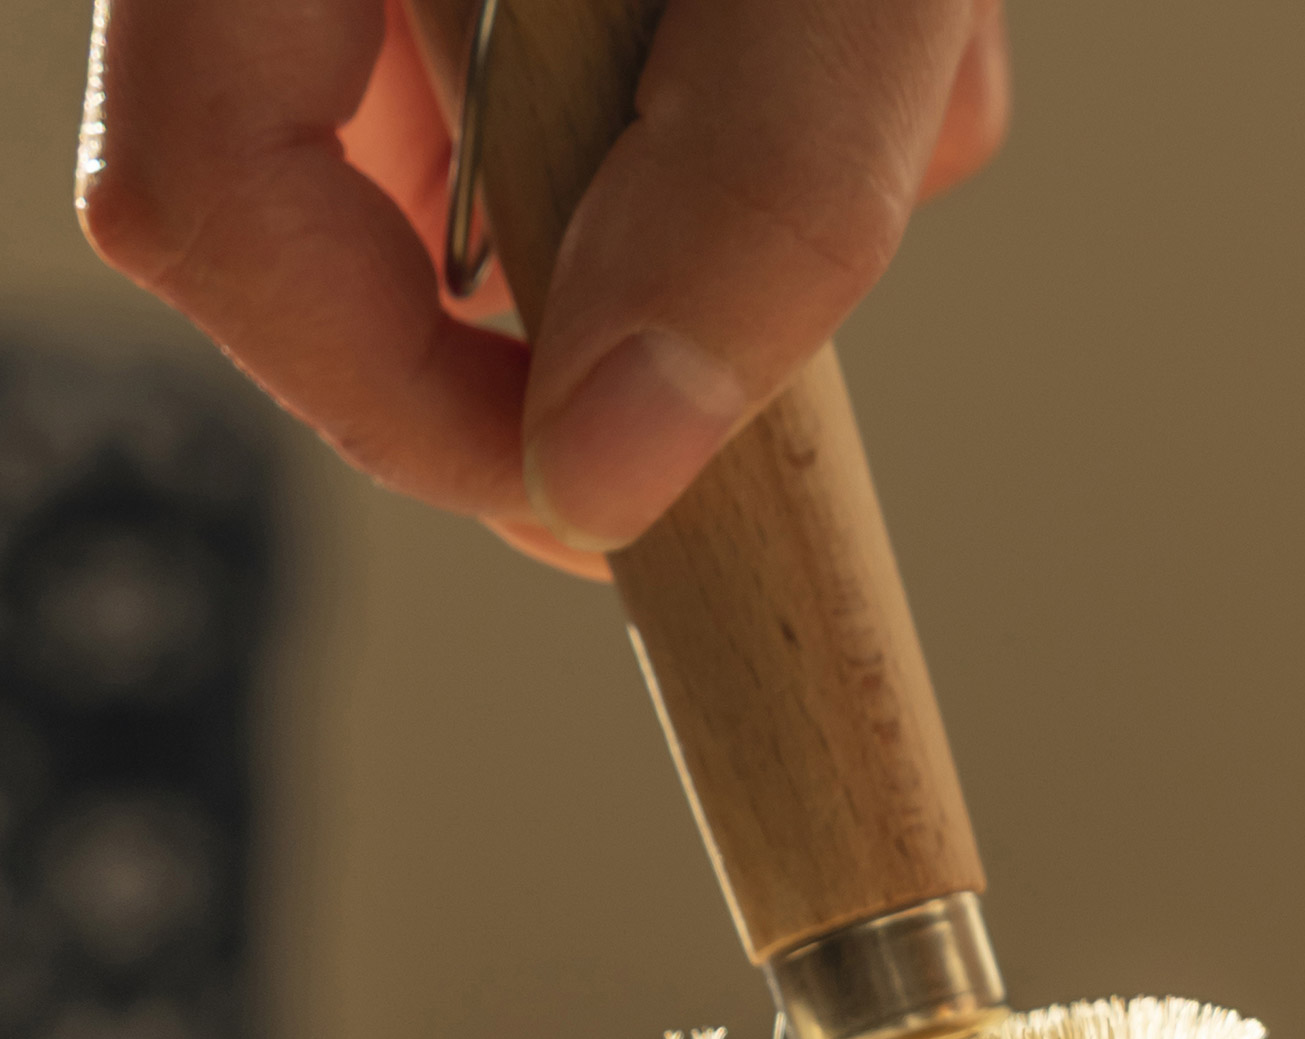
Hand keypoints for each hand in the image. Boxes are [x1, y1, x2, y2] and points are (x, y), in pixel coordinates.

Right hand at [76, 0, 1007, 573]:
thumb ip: (747, 187)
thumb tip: (613, 471)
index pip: (207, 207)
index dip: (390, 401)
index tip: (588, 489)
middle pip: (350, 217)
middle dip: (593, 289)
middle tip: (792, 219)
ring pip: (481, 172)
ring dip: (691, 202)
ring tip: (859, 72)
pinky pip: (559, 91)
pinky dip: (718, 117)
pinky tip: (835, 43)